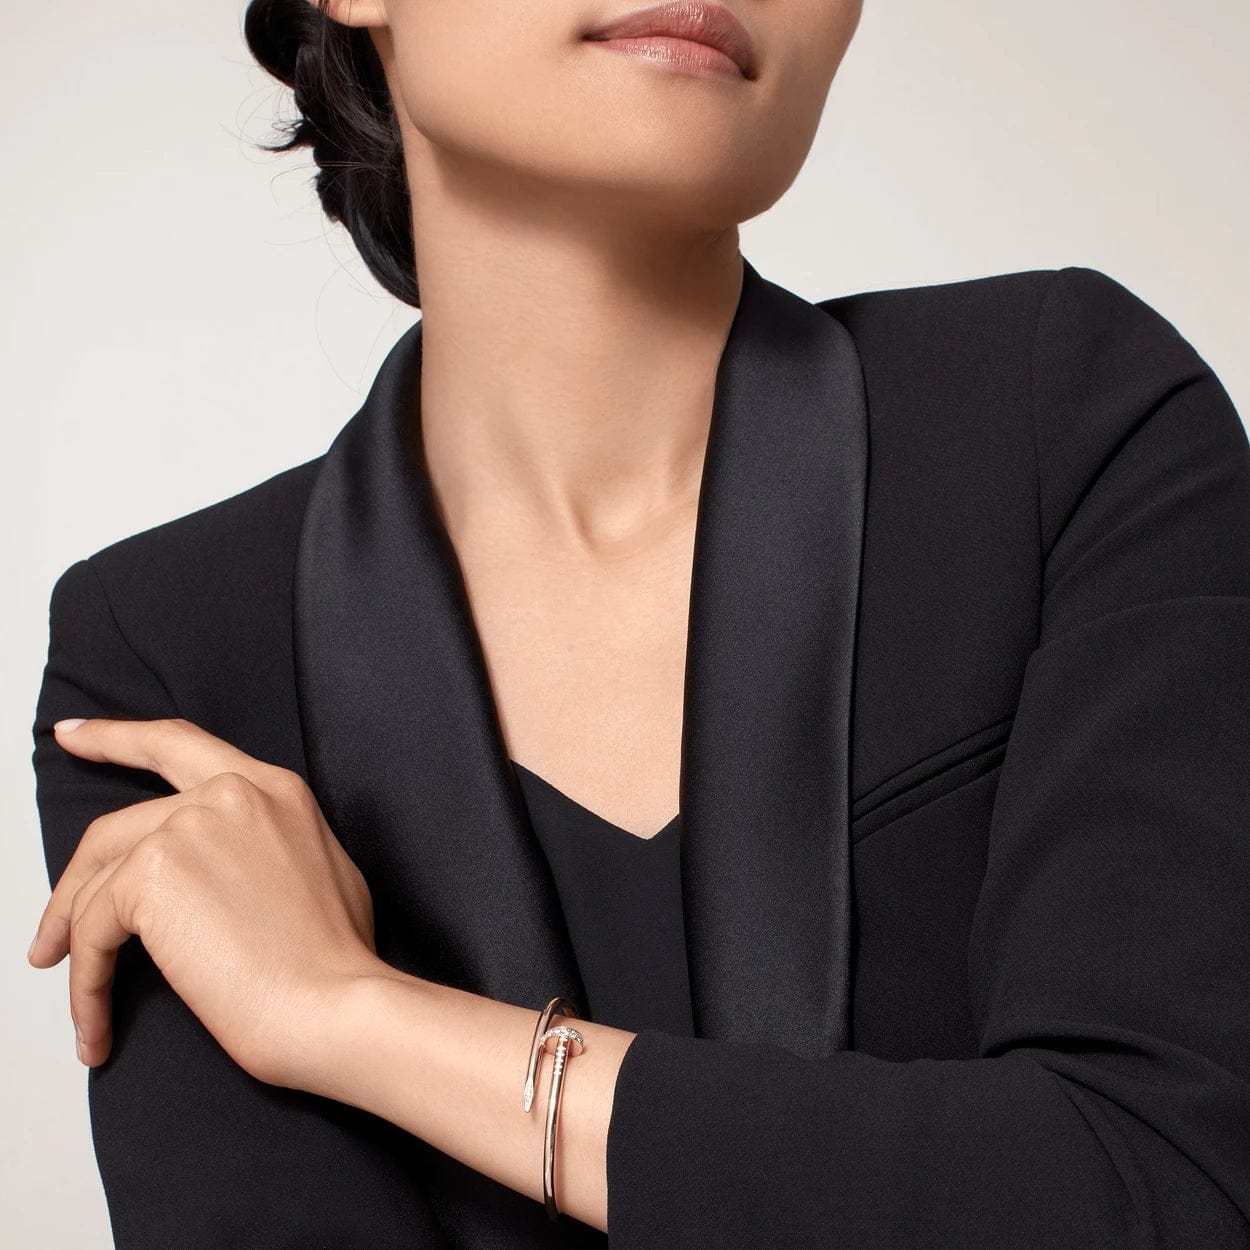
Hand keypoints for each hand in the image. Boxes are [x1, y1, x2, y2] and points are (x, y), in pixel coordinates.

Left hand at [27, 716, 384, 1087]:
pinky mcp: (151, 875)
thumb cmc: (338, 959)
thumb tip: (229, 873)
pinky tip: (95, 1025)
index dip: (118, 738)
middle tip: (49, 919)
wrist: (336, 1003)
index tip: (74, 737)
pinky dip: (84, 985)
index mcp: (272, 787)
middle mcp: (228, 793)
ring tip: (83, 1001)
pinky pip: (92, 932)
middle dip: (72, 877)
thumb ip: (268, 847)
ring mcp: (187, 827)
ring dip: (78, 946)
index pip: (178, 745)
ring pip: (96, 885)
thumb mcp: (322, 871)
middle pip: (118, 826)